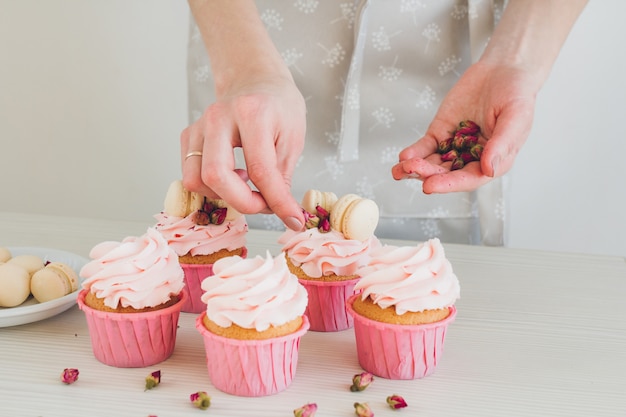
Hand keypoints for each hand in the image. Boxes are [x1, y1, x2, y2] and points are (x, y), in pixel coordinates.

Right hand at [180, 73, 306, 230]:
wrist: (256, 79)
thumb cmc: (279, 106)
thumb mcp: (293, 138)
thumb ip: (282, 177)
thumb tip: (285, 215)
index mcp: (252, 113)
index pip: (260, 170)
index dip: (276, 202)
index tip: (292, 219)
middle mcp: (219, 117)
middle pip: (215, 175)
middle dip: (242, 202)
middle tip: (263, 204)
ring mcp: (199, 125)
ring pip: (195, 179)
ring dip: (223, 195)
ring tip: (246, 184)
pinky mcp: (189, 135)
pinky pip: (189, 174)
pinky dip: (211, 186)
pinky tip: (233, 174)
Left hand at [391, 60, 536, 192]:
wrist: (503, 69)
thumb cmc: (517, 94)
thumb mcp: (516, 117)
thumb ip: (502, 144)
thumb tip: (489, 170)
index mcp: (494, 161)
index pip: (469, 179)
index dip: (449, 184)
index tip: (430, 186)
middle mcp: (472, 158)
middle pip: (447, 173)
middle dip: (427, 174)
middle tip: (411, 170)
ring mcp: (455, 146)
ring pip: (433, 163)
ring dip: (416, 168)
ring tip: (400, 169)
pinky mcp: (441, 132)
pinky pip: (426, 146)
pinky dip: (414, 152)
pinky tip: (404, 156)